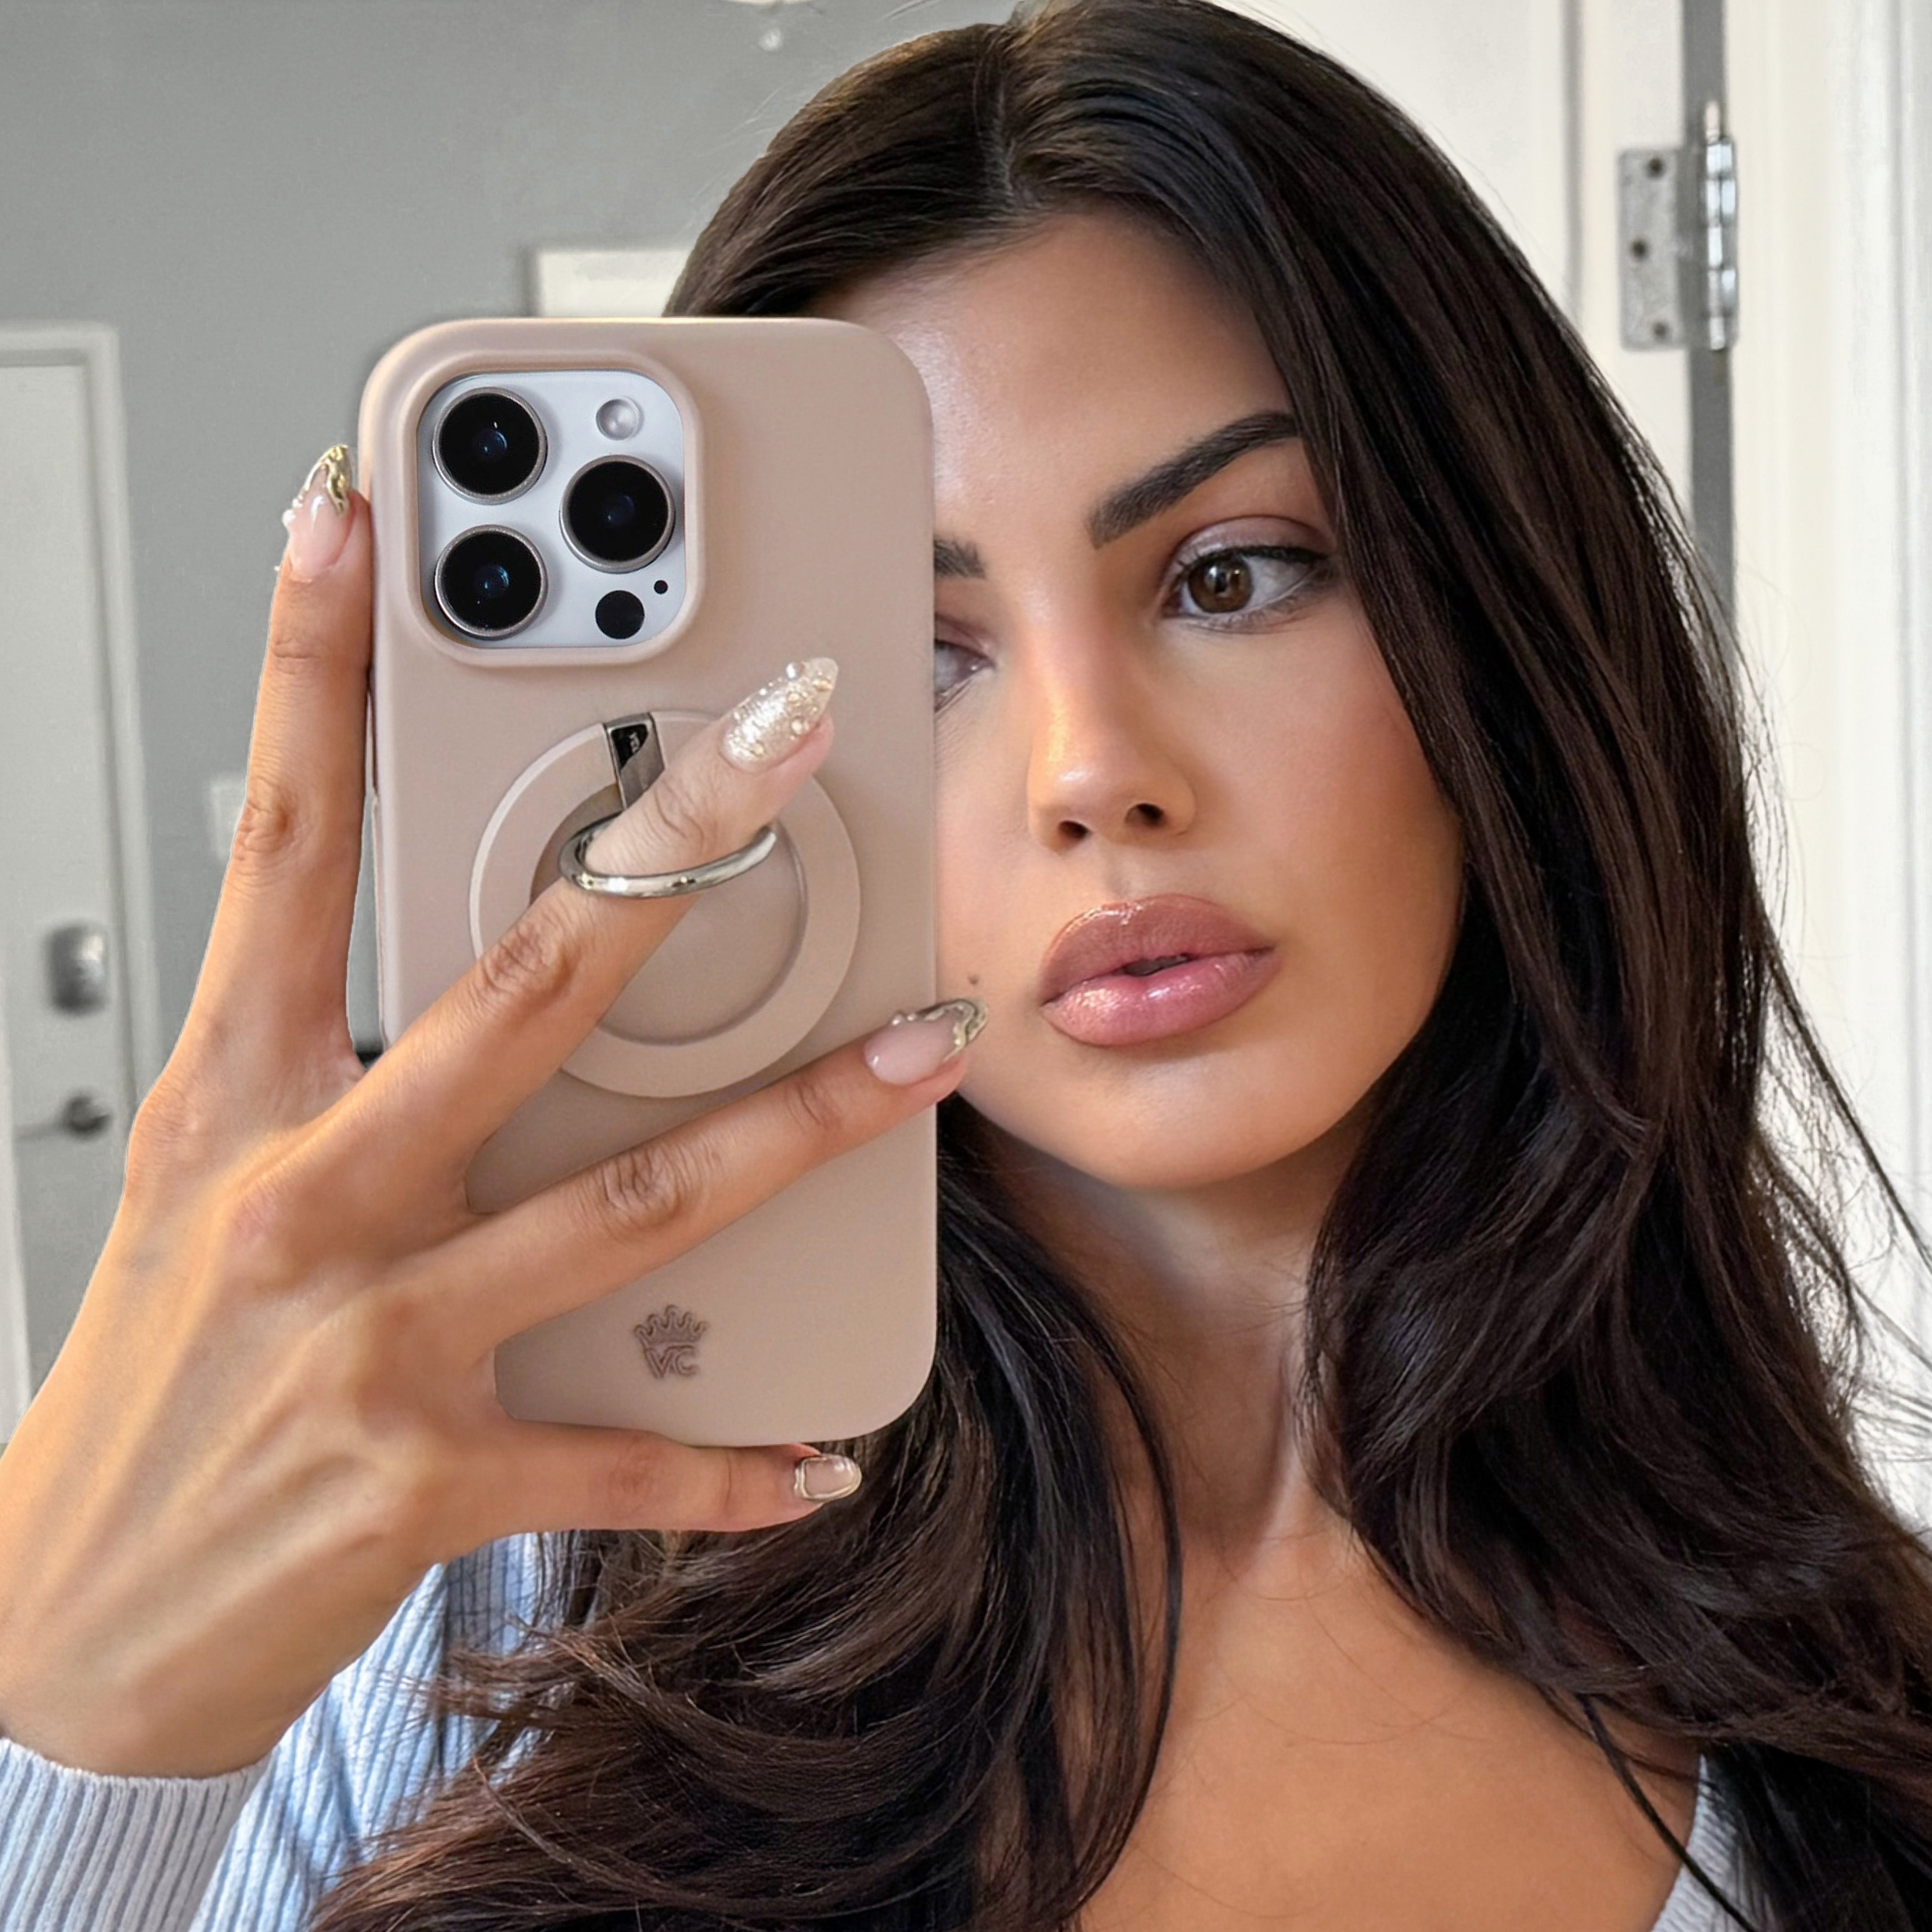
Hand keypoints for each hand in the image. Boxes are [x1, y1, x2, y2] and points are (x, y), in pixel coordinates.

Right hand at [0, 456, 975, 1777]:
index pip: (275, 841)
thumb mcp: (205, 1178)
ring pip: (630, 1200)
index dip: (306, 669)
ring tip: (921, 1050)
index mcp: (231, 1100)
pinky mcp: (430, 1481)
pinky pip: (619, 1465)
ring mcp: (376, 1341)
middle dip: (665, 846)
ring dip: (798, 1124)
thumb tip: (465, 946)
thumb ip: (327, 1051)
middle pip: (517, 984)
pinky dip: (728, 1463)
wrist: (66, 1621)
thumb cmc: (154, 1380)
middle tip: (786, 731)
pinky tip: (821, 1449)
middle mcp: (306, 1198)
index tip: (353, 522)